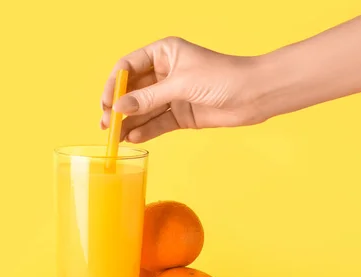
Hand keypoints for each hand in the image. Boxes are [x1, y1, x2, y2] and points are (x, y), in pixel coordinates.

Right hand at [100, 37, 264, 142]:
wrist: (255, 94)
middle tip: (105, 124)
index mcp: (163, 53)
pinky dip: (146, 131)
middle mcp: (165, 73)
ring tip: (115, 137)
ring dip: (129, 123)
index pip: (128, 67)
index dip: (114, 84)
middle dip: (118, 108)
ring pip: (144, 110)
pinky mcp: (181, 115)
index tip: (105, 102)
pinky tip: (133, 138)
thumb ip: (148, 98)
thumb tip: (118, 108)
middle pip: (133, 91)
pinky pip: (158, 123)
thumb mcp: (180, 85)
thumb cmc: (222, 76)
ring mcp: (172, 95)